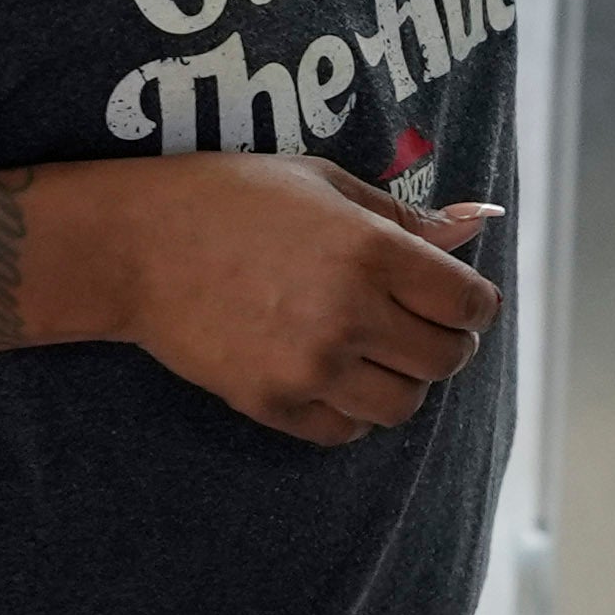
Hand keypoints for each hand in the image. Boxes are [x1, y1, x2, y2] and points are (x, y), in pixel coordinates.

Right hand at [93, 157, 501, 446]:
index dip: (473, 305)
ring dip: (399, 381)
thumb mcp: (324, 183)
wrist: (136, 246)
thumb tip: (479, 221)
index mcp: (371, 250)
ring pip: (403, 406)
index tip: (456, 300)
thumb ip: (407, 215)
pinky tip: (330, 374)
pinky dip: (351, 411)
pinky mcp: (274, 403)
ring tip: (371, 351)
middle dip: (444, 343)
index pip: (470, 304)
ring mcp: (312, 365)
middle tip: (415, 325)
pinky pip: (346, 431)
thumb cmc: (231, 199)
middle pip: (446, 360)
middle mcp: (350, 313)